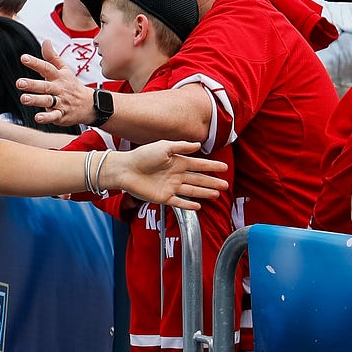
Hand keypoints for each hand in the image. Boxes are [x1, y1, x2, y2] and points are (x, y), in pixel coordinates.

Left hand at [16, 41, 92, 127]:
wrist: (89, 104)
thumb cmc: (72, 85)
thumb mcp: (64, 70)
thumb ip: (52, 57)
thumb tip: (46, 41)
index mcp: (58, 76)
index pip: (46, 67)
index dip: (35, 63)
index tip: (23, 58)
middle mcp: (59, 89)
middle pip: (45, 86)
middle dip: (32, 84)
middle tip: (19, 83)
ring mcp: (61, 102)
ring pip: (47, 101)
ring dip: (36, 100)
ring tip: (24, 99)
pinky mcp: (62, 115)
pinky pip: (54, 116)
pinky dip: (47, 117)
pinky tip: (38, 117)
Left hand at [107, 140, 227, 209]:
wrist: (125, 169)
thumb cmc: (142, 155)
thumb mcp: (163, 146)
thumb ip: (181, 146)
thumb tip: (198, 144)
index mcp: (177, 162)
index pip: (199, 165)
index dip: (212, 166)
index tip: (224, 168)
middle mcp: (176, 175)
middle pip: (198, 179)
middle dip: (212, 182)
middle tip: (226, 185)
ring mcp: (170, 187)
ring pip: (192, 191)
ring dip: (205, 193)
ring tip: (217, 194)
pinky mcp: (163, 198)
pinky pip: (179, 202)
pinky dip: (189, 205)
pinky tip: (199, 206)